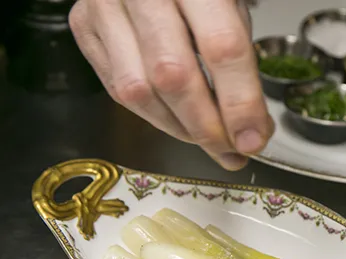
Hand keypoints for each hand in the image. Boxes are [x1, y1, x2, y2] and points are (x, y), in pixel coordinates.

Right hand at [69, 0, 273, 169]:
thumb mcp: (231, 7)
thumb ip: (240, 61)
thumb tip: (250, 127)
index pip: (222, 47)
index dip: (240, 103)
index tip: (254, 138)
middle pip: (174, 76)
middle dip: (207, 127)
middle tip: (232, 151)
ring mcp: (105, 6)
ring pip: (140, 91)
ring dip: (180, 129)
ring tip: (208, 140)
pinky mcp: (84, 26)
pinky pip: (118, 89)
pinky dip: (154, 115)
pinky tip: (178, 120)